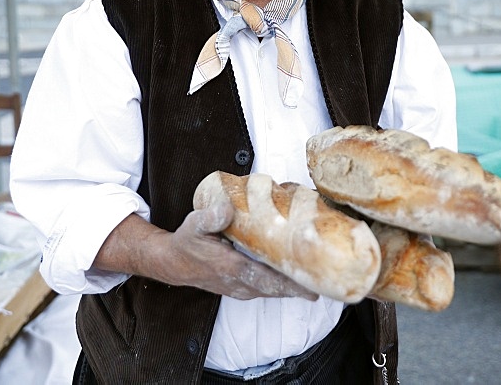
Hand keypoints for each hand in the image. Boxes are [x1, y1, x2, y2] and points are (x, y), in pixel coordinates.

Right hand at [159, 202, 318, 300]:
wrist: (173, 263)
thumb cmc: (188, 242)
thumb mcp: (193, 225)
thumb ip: (210, 217)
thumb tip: (227, 209)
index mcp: (231, 268)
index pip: (266, 279)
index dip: (289, 283)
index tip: (311, 285)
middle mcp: (239, 283)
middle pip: (277, 289)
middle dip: (301, 287)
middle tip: (326, 283)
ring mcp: (242, 288)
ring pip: (274, 291)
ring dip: (295, 287)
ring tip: (319, 280)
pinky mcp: (243, 287)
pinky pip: (267, 289)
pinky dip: (283, 285)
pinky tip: (297, 277)